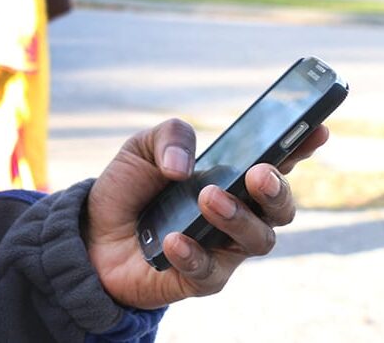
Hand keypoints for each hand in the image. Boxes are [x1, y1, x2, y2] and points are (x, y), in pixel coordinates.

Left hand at [83, 118, 328, 309]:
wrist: (92, 234)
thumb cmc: (129, 188)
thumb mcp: (141, 149)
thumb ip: (168, 138)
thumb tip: (184, 166)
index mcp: (231, 177)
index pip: (276, 162)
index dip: (300, 147)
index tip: (314, 129)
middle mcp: (238, 214)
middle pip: (280, 208)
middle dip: (276, 190)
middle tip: (256, 174)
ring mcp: (223, 249)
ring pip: (257, 240)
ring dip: (236, 218)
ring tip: (207, 199)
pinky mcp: (200, 278)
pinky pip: (209, 272)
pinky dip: (193, 254)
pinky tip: (174, 239)